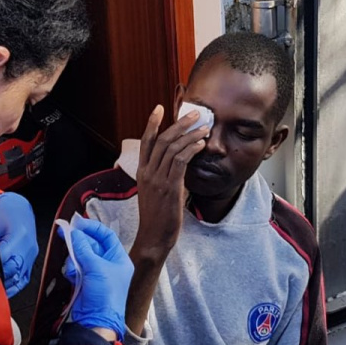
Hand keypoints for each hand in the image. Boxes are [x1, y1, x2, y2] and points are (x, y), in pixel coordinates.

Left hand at [0, 192, 37, 297]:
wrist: (18, 208)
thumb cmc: (4, 213)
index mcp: (20, 235)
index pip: (5, 259)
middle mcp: (29, 247)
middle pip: (13, 271)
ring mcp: (32, 256)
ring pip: (19, 278)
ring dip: (5, 286)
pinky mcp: (31, 262)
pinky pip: (23, 280)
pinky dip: (12, 287)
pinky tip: (2, 291)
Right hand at [58, 215, 133, 340]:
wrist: (96, 321)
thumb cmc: (105, 297)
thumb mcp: (96, 268)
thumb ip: (83, 248)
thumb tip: (74, 233)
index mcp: (118, 259)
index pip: (106, 236)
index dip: (92, 227)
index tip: (77, 222)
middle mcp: (108, 264)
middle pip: (91, 244)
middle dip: (78, 242)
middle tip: (64, 232)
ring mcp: (96, 272)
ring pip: (80, 255)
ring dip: (74, 258)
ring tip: (73, 267)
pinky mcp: (85, 280)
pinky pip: (75, 267)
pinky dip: (72, 269)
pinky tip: (72, 276)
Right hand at [133, 105, 207, 257]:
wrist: (153, 236)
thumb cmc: (157, 216)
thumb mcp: (154, 191)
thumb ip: (163, 175)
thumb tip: (179, 163)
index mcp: (142, 172)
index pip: (146, 141)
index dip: (152, 123)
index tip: (159, 108)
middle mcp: (148, 172)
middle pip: (161, 140)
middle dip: (179, 124)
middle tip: (194, 114)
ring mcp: (157, 179)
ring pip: (172, 148)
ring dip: (190, 135)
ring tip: (204, 128)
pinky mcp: (170, 187)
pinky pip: (180, 161)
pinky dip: (191, 149)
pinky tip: (201, 145)